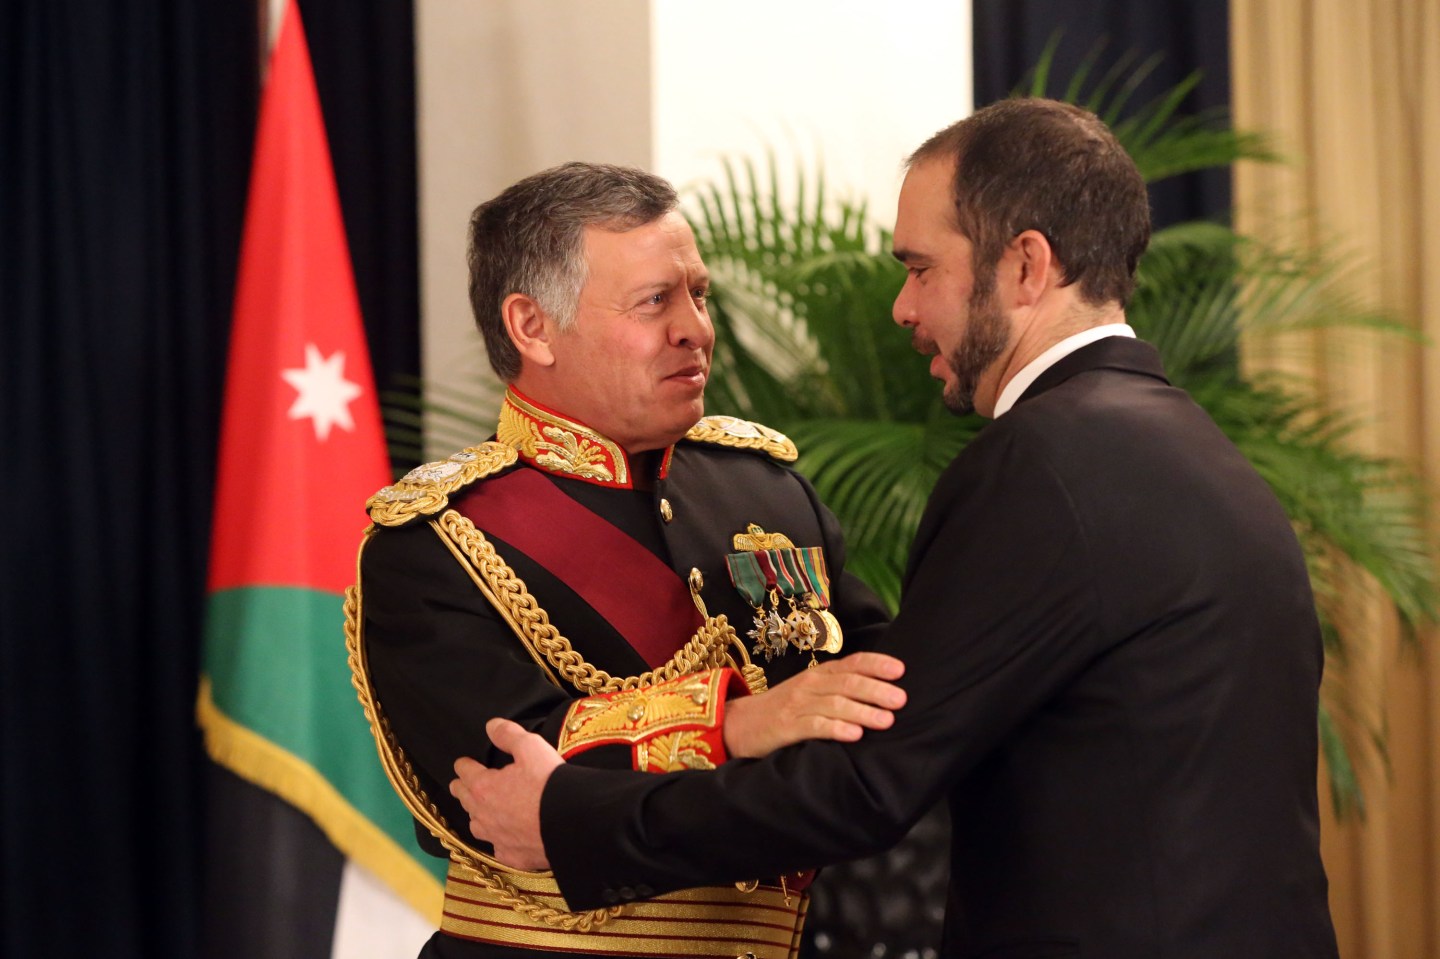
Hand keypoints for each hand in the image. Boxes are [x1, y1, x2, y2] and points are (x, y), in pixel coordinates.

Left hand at [449, 717, 561, 869]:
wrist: (573, 823)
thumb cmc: (550, 783)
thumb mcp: (531, 747)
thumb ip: (508, 734)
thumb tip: (491, 726)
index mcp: (484, 787)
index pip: (465, 773)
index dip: (463, 765)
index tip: (462, 763)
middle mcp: (484, 815)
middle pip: (465, 800)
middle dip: (461, 790)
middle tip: (459, 785)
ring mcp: (497, 838)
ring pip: (477, 826)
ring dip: (476, 816)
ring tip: (478, 811)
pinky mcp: (513, 857)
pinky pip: (498, 848)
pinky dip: (498, 841)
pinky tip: (503, 838)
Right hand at [723, 651, 905, 758]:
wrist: (739, 724)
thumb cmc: (784, 709)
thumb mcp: (811, 692)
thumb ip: (839, 689)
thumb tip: (883, 692)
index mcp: (819, 675)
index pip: (852, 663)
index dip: (876, 664)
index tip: (901, 670)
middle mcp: (810, 685)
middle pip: (847, 682)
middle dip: (876, 690)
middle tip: (902, 700)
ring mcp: (797, 706)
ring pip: (834, 704)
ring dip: (863, 711)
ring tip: (886, 720)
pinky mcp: (786, 728)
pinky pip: (814, 726)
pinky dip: (836, 728)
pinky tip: (854, 735)